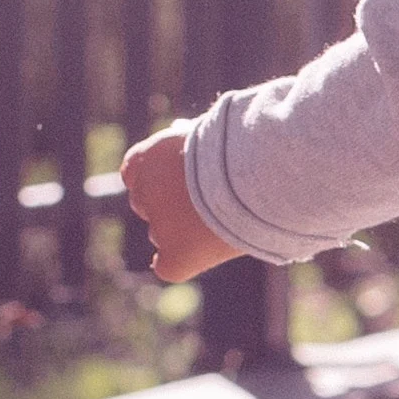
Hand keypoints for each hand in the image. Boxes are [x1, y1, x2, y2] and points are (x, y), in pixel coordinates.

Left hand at [117, 123, 241, 284]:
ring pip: (159, 233)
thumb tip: (182, 133)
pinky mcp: (177, 255)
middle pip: (144, 203)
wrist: (264, 171)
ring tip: (220, 221)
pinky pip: (168, 266)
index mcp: (150, 155)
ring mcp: (160, 225)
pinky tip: (197, 255)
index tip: (177, 180)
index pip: (135, 171)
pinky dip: (179, 263)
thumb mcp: (212, 132)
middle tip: (203, 204)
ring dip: (179, 231)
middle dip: (167, 205)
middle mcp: (147, 189)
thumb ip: (192, 142)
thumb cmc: (248, 144)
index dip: (156, 178)